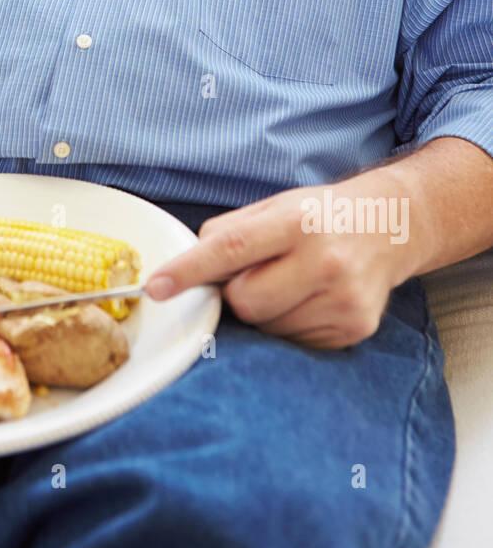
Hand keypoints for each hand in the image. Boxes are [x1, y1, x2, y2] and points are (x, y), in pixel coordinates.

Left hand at [145, 174, 422, 348]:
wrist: (391, 226)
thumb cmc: (322, 215)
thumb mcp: (276, 206)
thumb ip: (230, 232)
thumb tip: (187, 264)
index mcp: (298, 221)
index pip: (231, 249)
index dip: (189, 271)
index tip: (156, 287)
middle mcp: (325, 261)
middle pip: (245, 301)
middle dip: (238, 293)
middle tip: (260, 272)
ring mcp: (343, 300)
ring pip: (267, 327)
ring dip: (265, 311)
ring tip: (292, 282)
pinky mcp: (354, 328)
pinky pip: (293, 342)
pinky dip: (289, 324)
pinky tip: (310, 298)